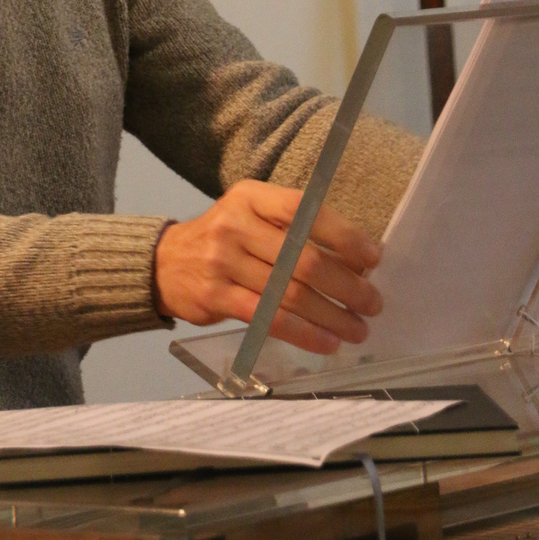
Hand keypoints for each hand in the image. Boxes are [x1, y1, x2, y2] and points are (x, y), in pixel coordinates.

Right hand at [153, 180, 381, 354]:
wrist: (165, 263)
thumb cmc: (224, 239)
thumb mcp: (251, 217)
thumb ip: (294, 230)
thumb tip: (356, 261)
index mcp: (250, 197)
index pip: (303, 210)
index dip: (343, 234)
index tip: (373, 257)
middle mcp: (235, 225)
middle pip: (302, 258)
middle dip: (347, 284)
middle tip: (373, 302)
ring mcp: (223, 261)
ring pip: (290, 293)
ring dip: (332, 315)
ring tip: (357, 328)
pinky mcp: (216, 297)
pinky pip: (270, 318)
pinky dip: (305, 333)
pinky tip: (327, 342)